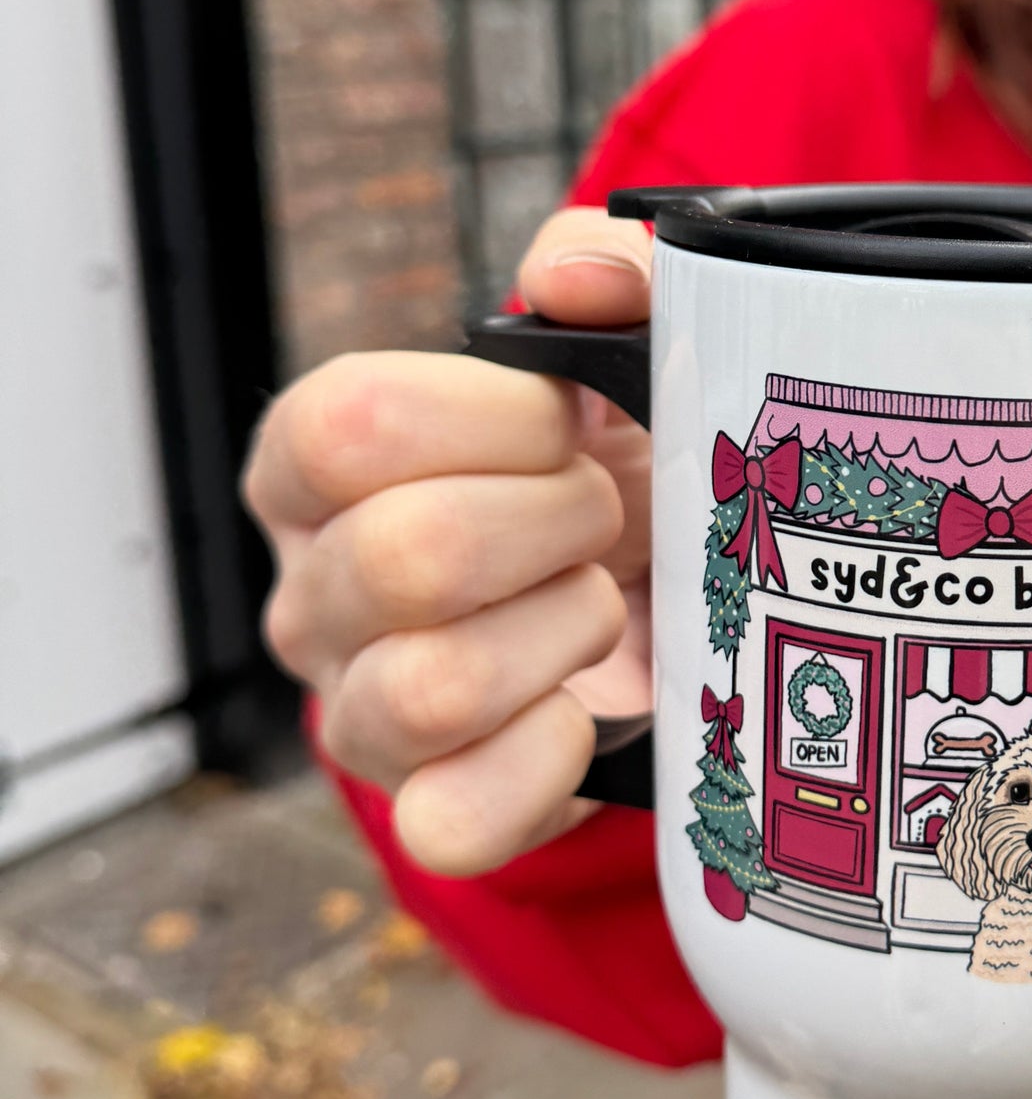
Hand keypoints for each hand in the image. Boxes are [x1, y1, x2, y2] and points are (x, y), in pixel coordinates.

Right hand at [242, 208, 653, 875]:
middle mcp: (314, 593)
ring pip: (434, 690)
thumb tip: (586, 276)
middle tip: (606, 516)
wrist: (650, 607)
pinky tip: (586, 711)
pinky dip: (546, 764)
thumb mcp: (615, 353)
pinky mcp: (429, 810)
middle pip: (406, 557)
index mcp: (316, 468)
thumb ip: (603, 274)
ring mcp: (358, 714)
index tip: (572, 421)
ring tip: (600, 604)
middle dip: (557, 525)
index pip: (342, 426)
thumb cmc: (608, 473)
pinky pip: (455, 823)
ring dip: (566, 631)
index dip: (492, 419)